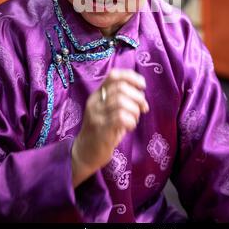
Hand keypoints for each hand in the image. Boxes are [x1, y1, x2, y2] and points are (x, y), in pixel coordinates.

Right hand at [71, 68, 148, 186]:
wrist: (84, 153)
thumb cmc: (102, 130)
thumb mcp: (108, 110)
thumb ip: (120, 99)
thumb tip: (141, 92)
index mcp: (97, 95)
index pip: (113, 75)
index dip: (130, 77)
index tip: (142, 85)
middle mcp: (95, 102)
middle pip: (120, 88)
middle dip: (137, 96)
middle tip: (143, 107)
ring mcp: (97, 115)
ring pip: (121, 102)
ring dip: (135, 110)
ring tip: (134, 119)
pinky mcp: (101, 129)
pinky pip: (121, 118)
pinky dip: (131, 121)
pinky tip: (130, 127)